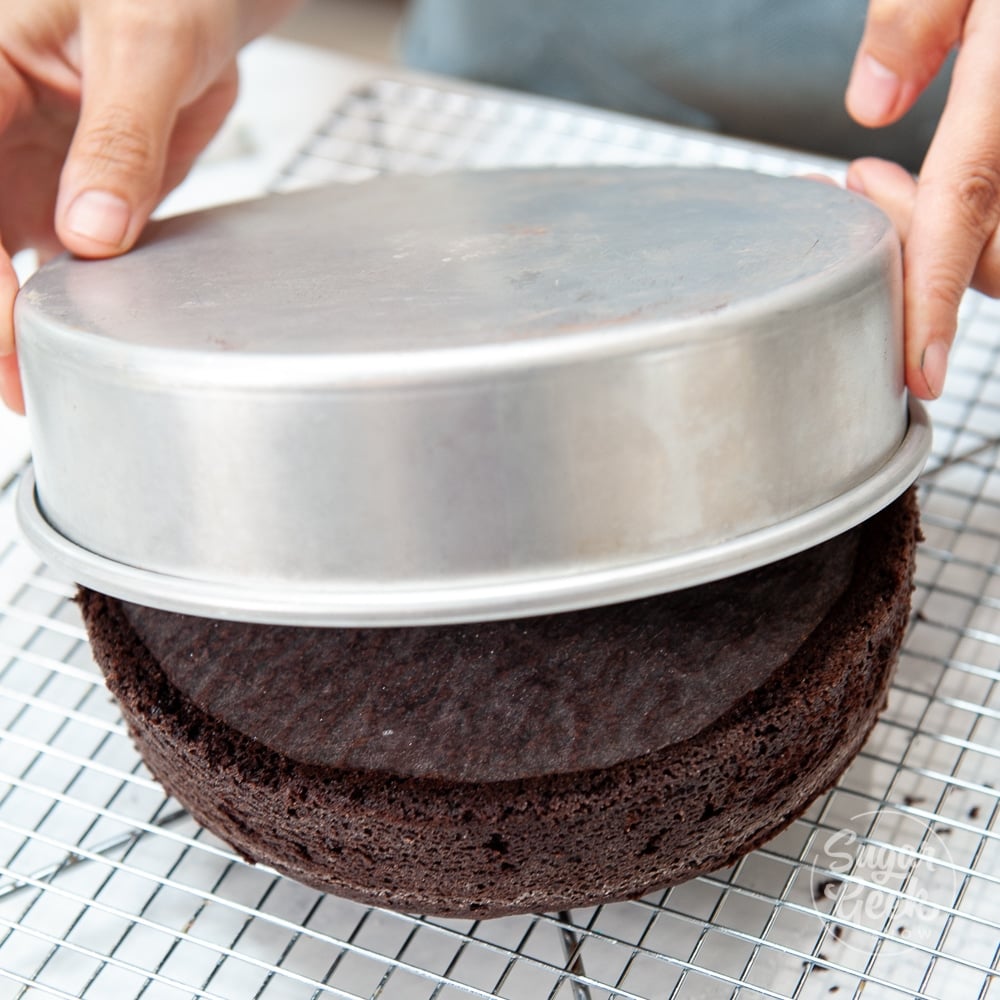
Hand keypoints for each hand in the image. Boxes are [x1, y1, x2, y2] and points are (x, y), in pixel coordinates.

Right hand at [0, 0, 299, 412]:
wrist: (204, 5)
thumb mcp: (145, 45)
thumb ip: (119, 139)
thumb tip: (93, 233)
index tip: (9, 332)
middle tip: (18, 386)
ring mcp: (21, 172)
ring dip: (11, 325)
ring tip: (35, 389)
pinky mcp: (64, 199)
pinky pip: (52, 263)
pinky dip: (58, 308)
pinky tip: (70, 348)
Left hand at [845, 0, 999, 399]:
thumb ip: (918, 13)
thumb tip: (870, 108)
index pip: (968, 206)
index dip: (938, 298)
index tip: (920, 373)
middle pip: (999, 250)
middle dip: (918, 248)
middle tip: (852, 188)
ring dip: (947, 232)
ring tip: (871, 178)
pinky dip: (980, 207)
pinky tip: (924, 171)